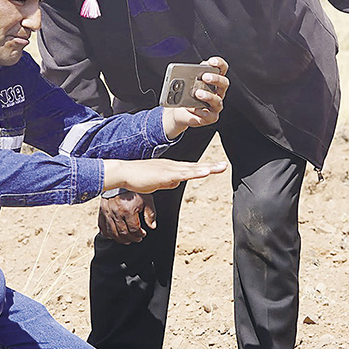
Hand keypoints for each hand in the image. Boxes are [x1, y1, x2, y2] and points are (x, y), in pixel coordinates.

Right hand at [98, 192, 156, 243]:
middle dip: (132, 238)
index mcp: (127, 210)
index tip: (143, 234)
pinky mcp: (101, 212)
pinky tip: (114, 235)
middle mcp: (116, 212)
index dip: (140, 234)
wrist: (120, 180)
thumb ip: (150, 214)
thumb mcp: (146, 199)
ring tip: (127, 240)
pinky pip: (103, 227)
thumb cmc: (134, 190)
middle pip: (123, 233)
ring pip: (112, 233)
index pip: (134, 229)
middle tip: (137, 238)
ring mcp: (107, 213)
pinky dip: (108, 234)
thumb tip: (152, 226)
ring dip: (120, 239)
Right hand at [102, 158, 227, 193]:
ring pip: (191, 169)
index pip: (191, 168)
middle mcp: (173, 166)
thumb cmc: (138, 178)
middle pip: (195, 166)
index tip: (217, 167)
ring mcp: (169, 169)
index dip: (204, 168)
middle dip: (211, 166)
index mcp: (171, 167)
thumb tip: (176, 183)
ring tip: (220, 167)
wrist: (124, 172)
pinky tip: (204, 173)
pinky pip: (182, 174)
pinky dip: (194, 173)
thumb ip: (167, 182)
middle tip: (225, 165)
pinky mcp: (165, 174)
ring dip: (206, 168)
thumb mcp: (157, 182)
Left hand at [163, 56, 229, 138]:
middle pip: (224, 83)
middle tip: (204, 76)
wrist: (179, 112)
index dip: (219, 64)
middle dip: (215, 79)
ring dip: (208, 96)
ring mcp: (216, 105)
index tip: (211, 62)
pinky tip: (191, 108)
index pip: (222, 69)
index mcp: (214, 80)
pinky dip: (199, 111)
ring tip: (197, 93)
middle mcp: (218, 92)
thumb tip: (184, 73)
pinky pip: (208, 115)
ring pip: (217, 101)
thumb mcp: (185, 82)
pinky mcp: (211, 117)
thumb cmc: (185, 94)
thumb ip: (187, 76)